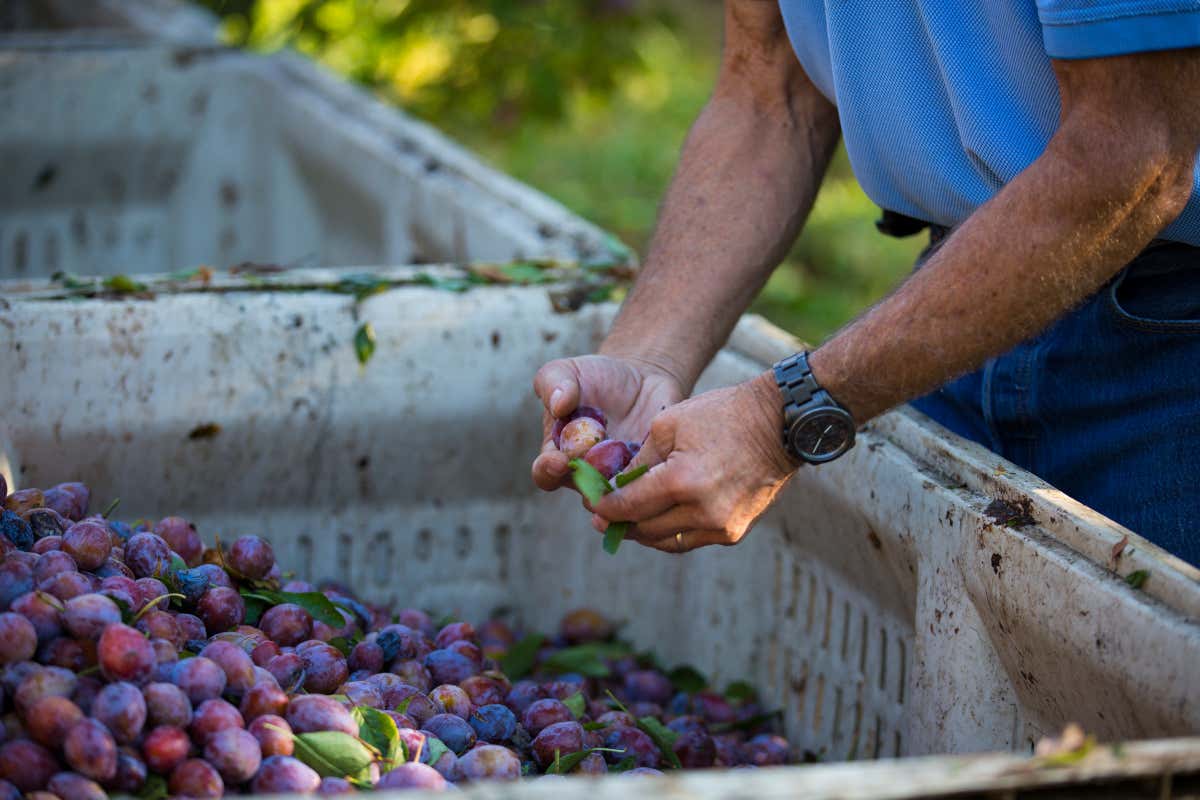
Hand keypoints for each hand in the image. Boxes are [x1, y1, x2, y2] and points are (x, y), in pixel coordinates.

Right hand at [531, 354, 684, 490]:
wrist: (639, 377)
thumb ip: (554, 382)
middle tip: (599, 476)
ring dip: (627, 494)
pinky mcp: (651, 474)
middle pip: (585, 495)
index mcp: (559, 453)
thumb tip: (558, 404)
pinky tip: (664, 467)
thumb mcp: (568, 371)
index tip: (558, 460)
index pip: (546, 474)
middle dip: (591, 489)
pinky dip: (657, 483)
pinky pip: (654, 488)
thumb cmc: (595, 377)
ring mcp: (620, 477)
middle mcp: (588, 474)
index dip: (549, 471)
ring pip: (622, 501)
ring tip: (633, 475)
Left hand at [590, 371, 797, 551]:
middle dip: (622, 523)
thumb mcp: (669, 424)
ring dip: (646, 533)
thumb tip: (619, 485)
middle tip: (604, 518)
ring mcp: (722, 526)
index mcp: (682, 481)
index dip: (606, 508)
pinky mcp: (735, 532)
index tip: (592, 507)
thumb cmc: (723, 414)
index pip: (630, 505)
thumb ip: (640, 459)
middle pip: (646, 529)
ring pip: (668, 541)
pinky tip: (661, 519)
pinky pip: (693, 539)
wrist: (779, 424)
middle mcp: (702, 511)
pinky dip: (673, 532)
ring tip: (629, 521)